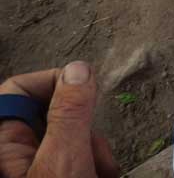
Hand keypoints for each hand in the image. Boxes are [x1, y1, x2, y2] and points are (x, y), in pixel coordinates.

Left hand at [0, 61, 118, 177]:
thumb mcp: (65, 160)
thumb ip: (71, 114)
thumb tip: (79, 69)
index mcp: (4, 144)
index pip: (19, 89)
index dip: (53, 83)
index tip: (84, 90)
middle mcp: (16, 152)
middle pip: (52, 112)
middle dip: (84, 126)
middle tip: (95, 145)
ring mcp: (34, 166)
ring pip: (70, 134)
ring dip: (95, 149)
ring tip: (101, 170)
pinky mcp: (53, 174)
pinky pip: (76, 155)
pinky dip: (94, 162)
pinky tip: (101, 174)